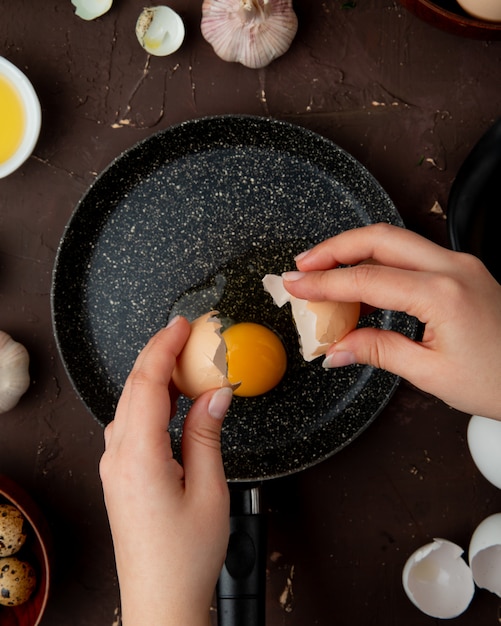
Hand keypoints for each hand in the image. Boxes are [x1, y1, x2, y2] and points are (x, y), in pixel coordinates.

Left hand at [99, 316, 232, 625]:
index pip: (148, 384)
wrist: (160, 598)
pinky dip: (149, 402)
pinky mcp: (119, 476)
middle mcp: (118, 457)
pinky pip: (129, 424)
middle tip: (184, 335)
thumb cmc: (184, 556)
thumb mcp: (209, 490)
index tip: (180, 325)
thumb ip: (207, 434)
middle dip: (157, 354)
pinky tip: (169, 402)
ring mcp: (114, 467)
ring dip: (153, 378)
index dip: (163, 348)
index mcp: (140, 457)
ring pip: (129, 405)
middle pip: (133, 388)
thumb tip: (216, 394)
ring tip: (182, 364)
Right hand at [283, 223, 500, 418]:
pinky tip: (362, 281)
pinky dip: (379, 262)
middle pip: (380, 238)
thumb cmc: (498, 383)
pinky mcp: (463, 271)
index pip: (367, 278)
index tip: (296, 286)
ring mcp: (460, 265)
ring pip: (396, 240)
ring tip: (324, 272)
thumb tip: (337, 349)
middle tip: (302, 265)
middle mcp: (453, 268)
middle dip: (335, 247)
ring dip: (355, 251)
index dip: (324, 282)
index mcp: (443, 294)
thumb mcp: (431, 373)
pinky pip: (412, 255)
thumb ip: (378, 352)